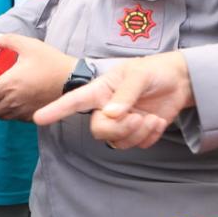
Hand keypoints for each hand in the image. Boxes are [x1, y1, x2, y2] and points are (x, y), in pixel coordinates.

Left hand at [0, 34, 74, 121]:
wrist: (72, 80)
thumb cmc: (51, 62)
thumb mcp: (29, 45)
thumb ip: (8, 40)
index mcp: (8, 84)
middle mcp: (12, 101)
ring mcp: (22, 110)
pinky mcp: (31, 115)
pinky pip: (12, 118)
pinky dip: (5, 112)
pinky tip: (8, 101)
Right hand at [33, 51, 193, 148]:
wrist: (180, 81)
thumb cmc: (154, 71)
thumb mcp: (139, 75)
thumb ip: (125, 94)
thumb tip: (110, 114)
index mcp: (101, 90)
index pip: (75, 101)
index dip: (56, 110)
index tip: (38, 118)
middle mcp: (106, 108)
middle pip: (99, 130)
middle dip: (120, 129)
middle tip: (139, 118)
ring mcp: (121, 122)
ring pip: (117, 141)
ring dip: (138, 134)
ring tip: (152, 118)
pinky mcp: (136, 132)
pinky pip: (136, 145)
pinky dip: (150, 136)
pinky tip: (157, 121)